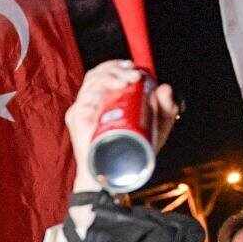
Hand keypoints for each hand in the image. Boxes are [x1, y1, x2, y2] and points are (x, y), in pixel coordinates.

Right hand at [64, 61, 180, 195]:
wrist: (115, 176)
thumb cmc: (134, 152)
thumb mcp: (157, 128)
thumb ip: (166, 109)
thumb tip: (165, 88)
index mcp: (104, 99)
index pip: (104, 73)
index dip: (116, 65)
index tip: (133, 68)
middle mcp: (90, 102)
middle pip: (96, 74)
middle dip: (115, 69)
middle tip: (134, 76)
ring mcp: (82, 111)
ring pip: (90, 83)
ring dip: (108, 77)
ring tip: (125, 82)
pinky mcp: (76, 120)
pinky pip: (83, 101)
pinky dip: (95, 94)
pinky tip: (106, 94)